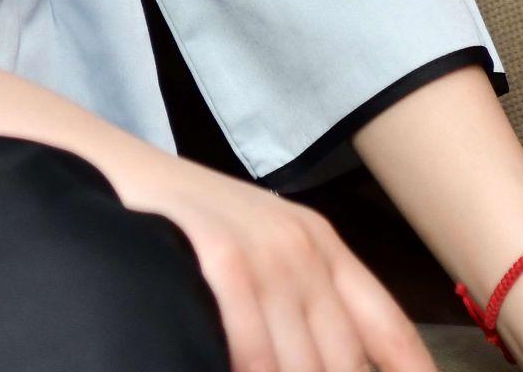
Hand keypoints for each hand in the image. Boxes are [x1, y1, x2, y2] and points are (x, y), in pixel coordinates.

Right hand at [109, 150, 439, 371]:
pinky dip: (249, 371)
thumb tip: (337, 359)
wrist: (110, 170)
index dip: (412, 369)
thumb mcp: (258, 250)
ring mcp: (265, 253)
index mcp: (321, 246)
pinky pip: (255, 350)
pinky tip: (234, 369)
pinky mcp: (224, 260)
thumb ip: (302, 304)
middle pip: (344, 359)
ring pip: (303, 363)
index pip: (387, 326)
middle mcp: (303, 249)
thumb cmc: (184, 222)